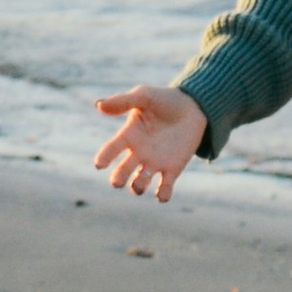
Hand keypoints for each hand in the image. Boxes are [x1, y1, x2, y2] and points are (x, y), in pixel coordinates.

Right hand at [92, 83, 206, 201]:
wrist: (193, 107)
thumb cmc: (165, 100)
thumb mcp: (144, 96)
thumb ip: (123, 101)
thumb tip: (98, 105)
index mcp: (128, 135)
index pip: (111, 149)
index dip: (104, 157)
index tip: (99, 164)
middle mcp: (138, 153)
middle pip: (123, 171)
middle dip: (119, 178)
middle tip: (117, 182)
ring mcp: (154, 163)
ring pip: (140, 183)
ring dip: (138, 186)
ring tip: (140, 183)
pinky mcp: (172, 169)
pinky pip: (164, 188)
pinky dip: (162, 195)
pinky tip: (162, 195)